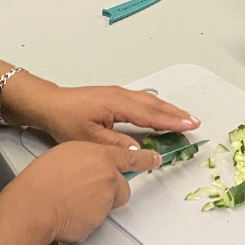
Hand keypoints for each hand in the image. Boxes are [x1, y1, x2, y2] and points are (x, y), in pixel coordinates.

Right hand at [0, 141, 159, 244]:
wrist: (33, 204)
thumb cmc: (43, 177)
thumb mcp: (69, 150)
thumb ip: (90, 154)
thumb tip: (95, 161)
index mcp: (100, 155)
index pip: (131, 156)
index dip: (146, 159)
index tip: (157, 159)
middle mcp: (107, 177)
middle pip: (122, 186)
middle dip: (111, 190)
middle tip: (87, 189)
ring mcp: (104, 200)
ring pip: (107, 204)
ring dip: (95, 203)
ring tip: (71, 199)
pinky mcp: (98, 221)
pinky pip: (95, 219)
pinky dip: (85, 218)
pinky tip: (69, 211)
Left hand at [5, 78, 198, 150]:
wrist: (50, 103)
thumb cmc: (66, 118)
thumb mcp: (89, 138)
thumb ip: (115, 144)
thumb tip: (138, 150)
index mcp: (118, 103)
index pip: (151, 114)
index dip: (171, 120)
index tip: (189, 124)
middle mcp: (122, 95)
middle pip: (155, 105)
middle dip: (176, 113)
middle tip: (194, 121)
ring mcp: (119, 94)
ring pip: (149, 101)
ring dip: (167, 110)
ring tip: (183, 118)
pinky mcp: (115, 97)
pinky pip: (142, 101)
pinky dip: (155, 108)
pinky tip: (159, 113)